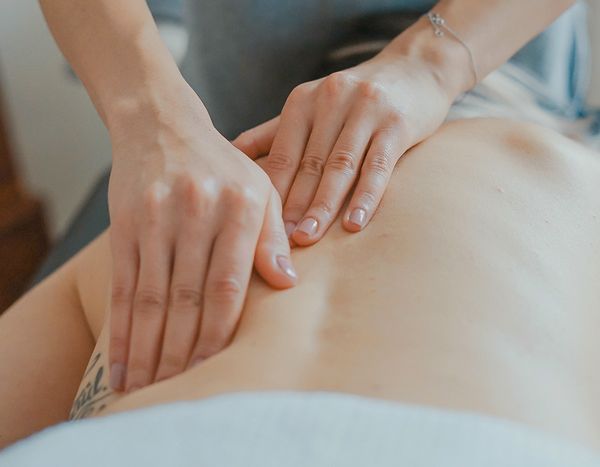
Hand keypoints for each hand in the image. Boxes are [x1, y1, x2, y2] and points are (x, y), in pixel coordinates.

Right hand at [107, 85, 296, 391]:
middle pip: (187, 298)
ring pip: (151, 297)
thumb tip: (287, 284)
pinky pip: (123, 285)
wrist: (162, 124)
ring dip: (148, 349)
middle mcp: (197, 212)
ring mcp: (156, 217)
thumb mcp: (261, 189)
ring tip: (147, 389)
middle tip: (178, 393)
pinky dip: (121, 328)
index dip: (220, 333)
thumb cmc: (222, 166)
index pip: (229, 285)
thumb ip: (273, 237)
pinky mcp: (125, 223)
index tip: (216, 370)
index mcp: (240, 207)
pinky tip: (121, 360)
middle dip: (182, 352)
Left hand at [233, 48, 454, 244]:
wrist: (415, 68)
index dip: (271, 192)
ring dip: (323, 206)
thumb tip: (230, 153)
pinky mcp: (397, 123)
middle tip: (281, 242)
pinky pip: (378, 165)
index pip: (282, 154)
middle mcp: (331, 100)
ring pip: (340, 166)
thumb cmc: (355, 98)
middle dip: (293, 205)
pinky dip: (366, 196)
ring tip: (309, 237)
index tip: (259, 227)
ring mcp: (366, 110)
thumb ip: (274, 131)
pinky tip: (354, 224)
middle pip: (309, 164)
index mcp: (303, 101)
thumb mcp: (312, 106)